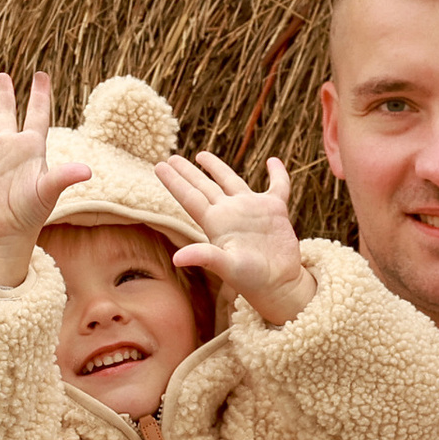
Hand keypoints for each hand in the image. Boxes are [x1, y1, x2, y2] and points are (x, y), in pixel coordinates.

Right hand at [0, 70, 91, 283]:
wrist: (5, 231)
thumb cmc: (30, 213)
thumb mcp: (47, 191)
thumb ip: (63, 176)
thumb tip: (87, 171)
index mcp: (30, 147)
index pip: (37, 114)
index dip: (40, 95)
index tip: (40, 74)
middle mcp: (8, 146)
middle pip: (6, 113)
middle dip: (4, 94)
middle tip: (2, 75)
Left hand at [157, 150, 316, 325]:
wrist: (279, 284)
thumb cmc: (251, 280)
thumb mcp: (228, 267)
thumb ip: (205, 257)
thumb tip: (176, 259)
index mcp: (216, 222)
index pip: (190, 197)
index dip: (174, 181)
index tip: (159, 166)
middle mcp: (230, 212)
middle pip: (204, 186)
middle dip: (187, 172)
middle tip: (170, 157)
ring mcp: (252, 209)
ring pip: (231, 181)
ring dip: (217, 167)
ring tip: (201, 155)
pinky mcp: (275, 210)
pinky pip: (278, 185)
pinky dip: (277, 173)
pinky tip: (272, 161)